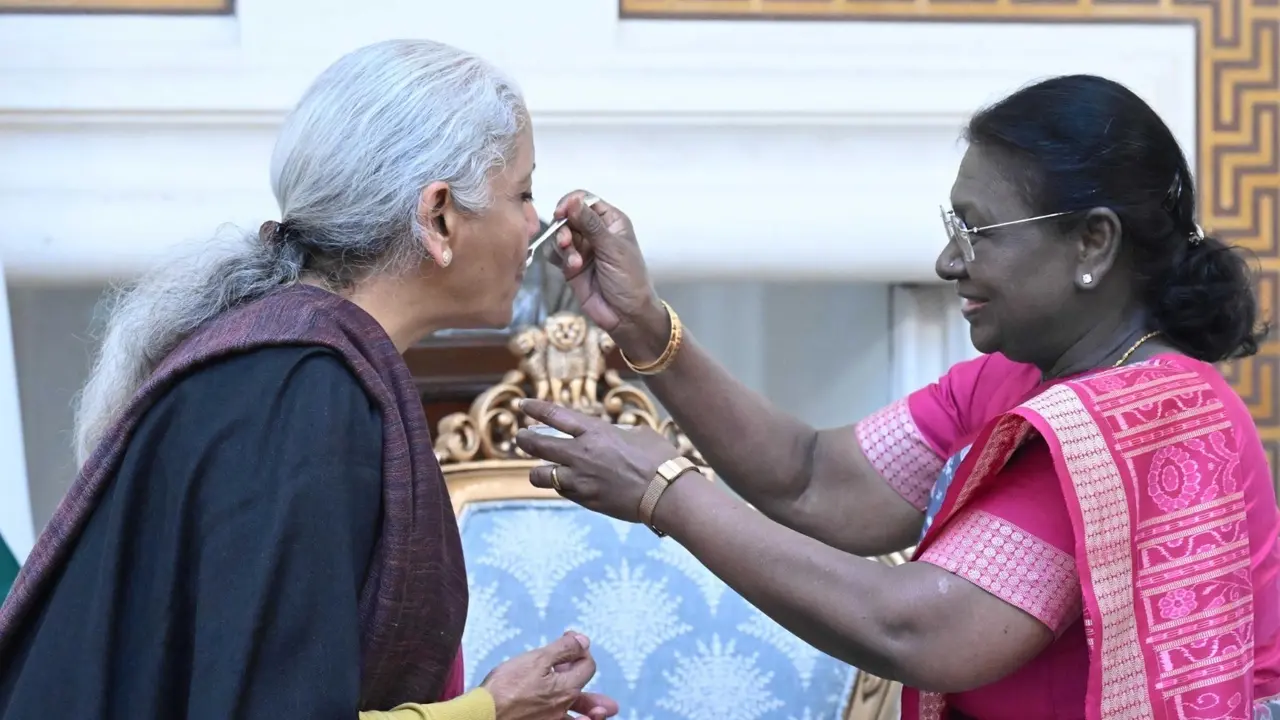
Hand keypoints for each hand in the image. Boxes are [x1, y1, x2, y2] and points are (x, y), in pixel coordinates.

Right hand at [481, 632, 617, 719]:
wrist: (483, 714)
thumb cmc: (506, 686)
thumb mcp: (537, 659)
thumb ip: (564, 649)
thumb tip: (584, 640)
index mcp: (566, 688)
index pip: (587, 666)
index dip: (581, 650)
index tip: (570, 640)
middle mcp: (563, 707)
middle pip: (585, 697)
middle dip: (597, 697)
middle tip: (609, 705)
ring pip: (578, 718)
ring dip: (591, 714)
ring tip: (604, 714)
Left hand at [514, 399, 682, 523]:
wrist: (667, 493)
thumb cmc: (659, 459)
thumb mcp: (638, 434)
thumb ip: (616, 432)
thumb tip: (610, 435)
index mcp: (594, 431)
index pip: (554, 416)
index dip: (535, 409)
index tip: (523, 406)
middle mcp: (581, 454)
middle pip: (537, 444)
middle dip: (525, 439)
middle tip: (522, 437)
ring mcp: (580, 479)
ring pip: (539, 475)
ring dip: (538, 470)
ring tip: (540, 468)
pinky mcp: (585, 500)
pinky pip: (562, 491)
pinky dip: (561, 486)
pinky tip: (568, 483)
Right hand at [548, 191, 669, 361]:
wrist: (626, 315)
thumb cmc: (629, 279)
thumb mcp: (612, 249)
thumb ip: (591, 224)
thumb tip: (573, 201)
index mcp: (611, 221)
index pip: (585, 200)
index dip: (572, 203)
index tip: (562, 213)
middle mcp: (595, 231)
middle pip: (568, 217)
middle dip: (564, 228)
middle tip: (566, 242)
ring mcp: (581, 248)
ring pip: (559, 235)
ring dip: (562, 246)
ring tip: (573, 262)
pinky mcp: (570, 265)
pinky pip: (555, 253)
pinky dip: (559, 258)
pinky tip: (571, 268)